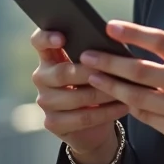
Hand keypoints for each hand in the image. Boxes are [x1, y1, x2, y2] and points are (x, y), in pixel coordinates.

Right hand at [30, 29, 128, 162]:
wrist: (94, 125)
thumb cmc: (96, 85)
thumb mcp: (95, 67)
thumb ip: (95, 55)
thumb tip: (112, 46)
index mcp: (50, 57)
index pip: (38, 41)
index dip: (47, 37)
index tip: (62, 38)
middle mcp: (42, 77)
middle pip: (61, 72)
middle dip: (89, 72)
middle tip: (112, 70)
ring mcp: (45, 101)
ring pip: (74, 97)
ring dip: (103, 93)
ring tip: (125, 89)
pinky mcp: (52, 123)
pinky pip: (82, 117)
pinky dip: (106, 112)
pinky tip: (123, 106)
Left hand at [82, 21, 163, 163]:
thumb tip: (134, 46)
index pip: (160, 40)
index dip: (132, 32)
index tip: (109, 27)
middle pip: (140, 69)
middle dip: (109, 62)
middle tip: (86, 56)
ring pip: (137, 96)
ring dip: (110, 86)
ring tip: (92, 78)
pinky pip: (145, 117)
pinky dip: (128, 107)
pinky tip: (116, 99)